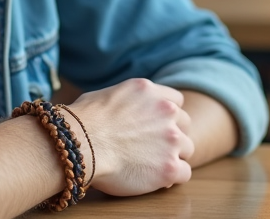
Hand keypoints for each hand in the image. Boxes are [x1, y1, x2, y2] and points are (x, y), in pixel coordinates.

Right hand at [66, 79, 193, 195]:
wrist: (81, 145)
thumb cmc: (81, 122)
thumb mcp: (105, 95)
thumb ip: (126, 101)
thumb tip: (120, 108)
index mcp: (149, 91)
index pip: (175, 101)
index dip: (166, 115)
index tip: (156, 126)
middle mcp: (166, 111)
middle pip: (185, 124)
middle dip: (171, 134)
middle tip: (154, 146)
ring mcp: (171, 139)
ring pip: (187, 149)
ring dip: (173, 155)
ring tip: (153, 165)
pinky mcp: (170, 167)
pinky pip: (185, 173)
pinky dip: (172, 177)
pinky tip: (156, 179)